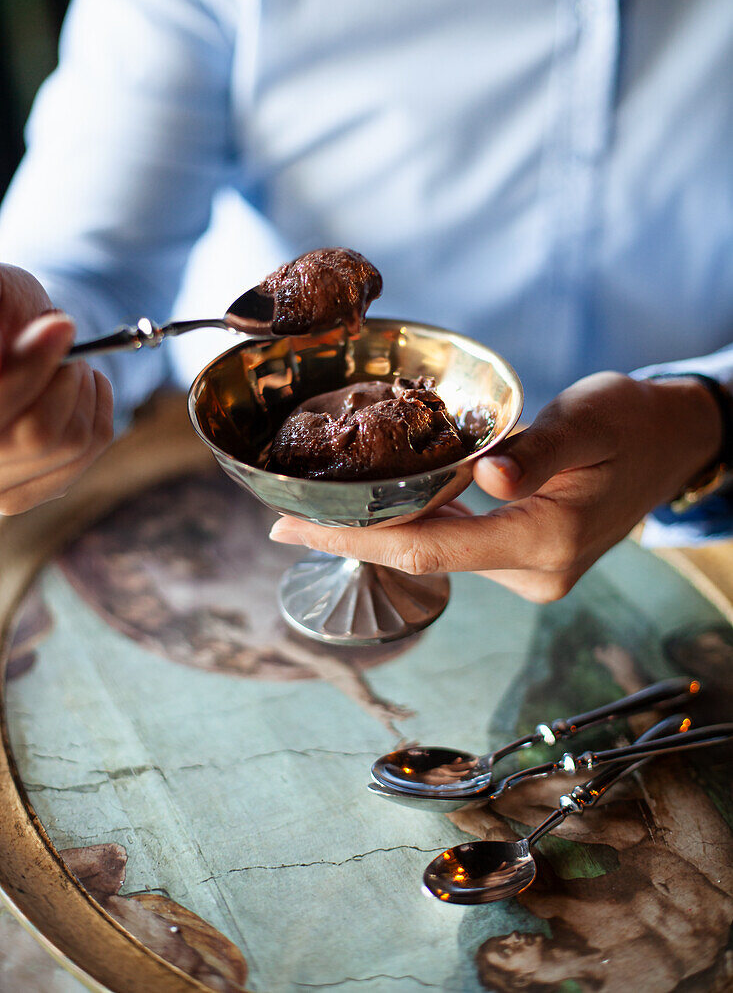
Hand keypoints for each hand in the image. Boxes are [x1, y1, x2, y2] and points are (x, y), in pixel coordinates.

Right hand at [0, 264, 113, 514]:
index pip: (2, 398)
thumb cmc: (0, 317)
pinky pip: (86, 455)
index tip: (62, 325)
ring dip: (86, 394)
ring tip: (74, 368)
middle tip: (69, 354)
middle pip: (38, 435)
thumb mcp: (1, 296)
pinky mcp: (20, 494)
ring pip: (70, 445)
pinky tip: (89, 389)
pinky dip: (99, 414)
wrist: (0, 349)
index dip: (34, 365)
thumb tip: (59, 330)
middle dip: (67, 382)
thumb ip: (9, 308)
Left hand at [269, 371, 723, 601]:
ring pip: (440, 552)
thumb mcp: (590, 419)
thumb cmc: (632, 422)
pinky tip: (384, 503)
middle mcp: (534, 573)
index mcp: (545, 541)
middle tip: (285, 519)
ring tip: (321, 507)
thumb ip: (540, 450)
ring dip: (383, 530)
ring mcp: (531, 573)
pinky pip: (460, 544)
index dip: (356, 541)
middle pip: (425, 555)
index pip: (429, 548)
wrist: (672, 444)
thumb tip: (489, 474)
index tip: (291, 532)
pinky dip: (419, 523)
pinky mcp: (528, 560)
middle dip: (354, 538)